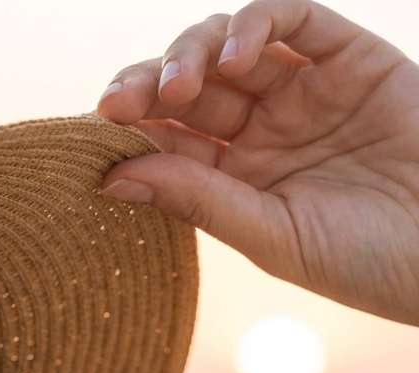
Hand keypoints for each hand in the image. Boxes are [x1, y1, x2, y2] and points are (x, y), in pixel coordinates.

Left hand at [94, 0, 418, 326]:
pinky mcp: (349, 57)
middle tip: (117, 104)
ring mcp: (303, 90)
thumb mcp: (270, 236)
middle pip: (186, 89)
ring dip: (190, 54)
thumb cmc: (363, 261)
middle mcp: (263, 129)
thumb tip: (112, 175)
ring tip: (178, 88)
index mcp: (235, 179)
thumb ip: (198, 199)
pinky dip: (255, 24)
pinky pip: (294, 18)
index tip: (97, 132)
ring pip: (228, 46)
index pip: (167, 139)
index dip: (129, 128)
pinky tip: (231, 58)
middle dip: (146, 87)